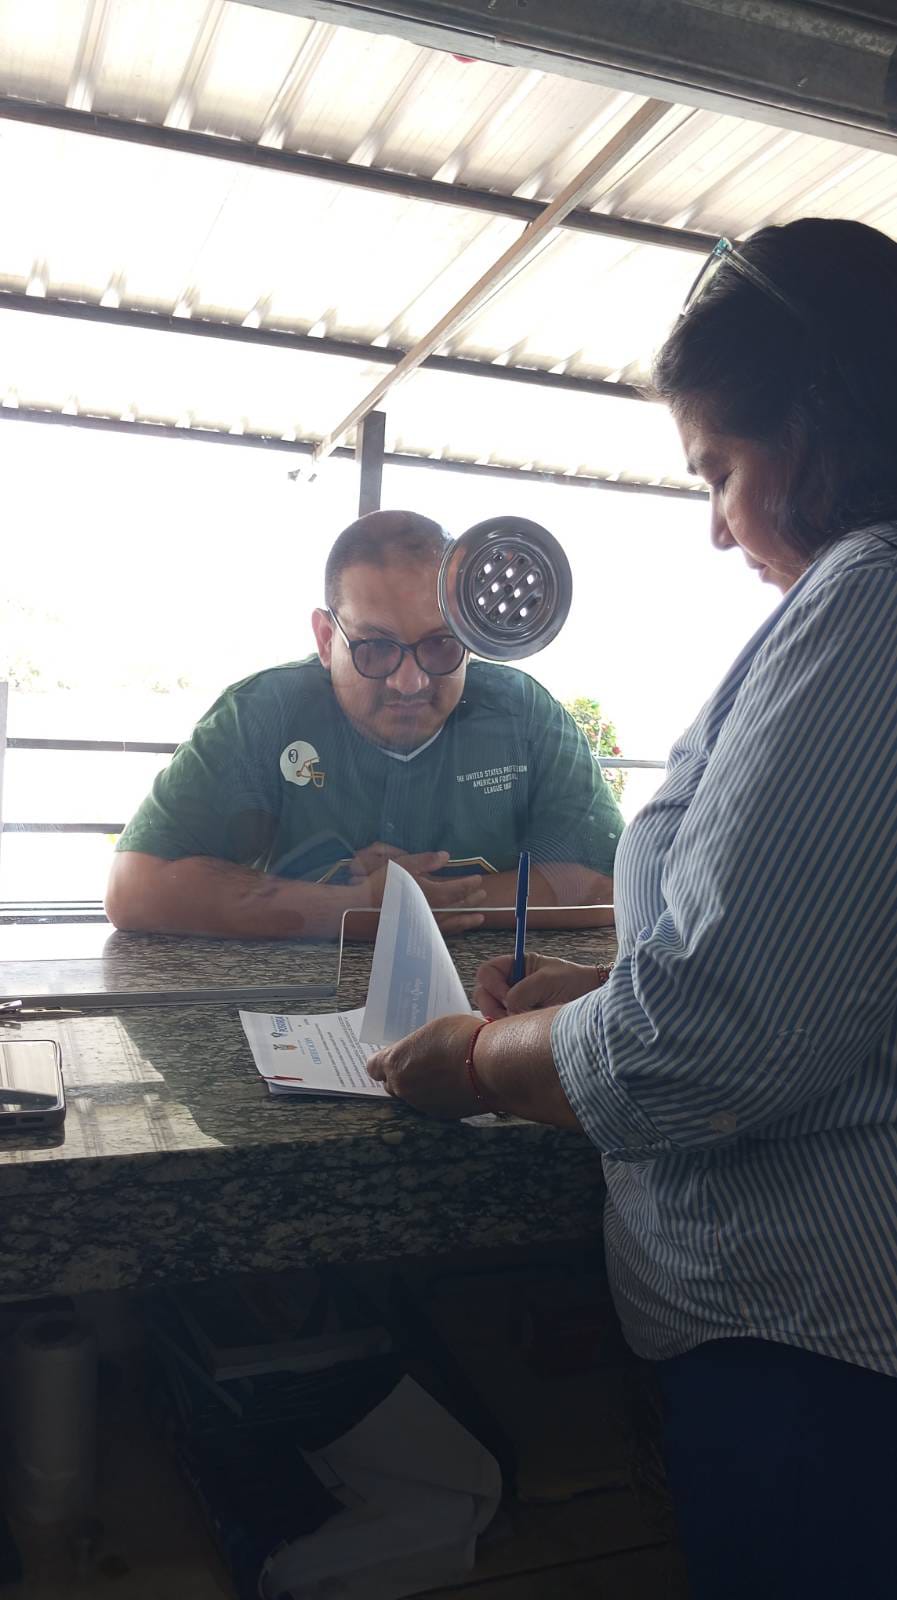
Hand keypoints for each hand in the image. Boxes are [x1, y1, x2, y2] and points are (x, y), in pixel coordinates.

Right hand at [346, 848, 485, 932]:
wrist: (359, 909)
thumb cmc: (379, 884)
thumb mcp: (402, 865)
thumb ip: (426, 861)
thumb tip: (446, 856)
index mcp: (432, 894)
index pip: (457, 889)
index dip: (469, 884)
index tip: (478, 879)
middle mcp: (433, 912)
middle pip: (458, 907)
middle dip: (472, 901)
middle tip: (483, 895)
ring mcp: (425, 925)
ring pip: (453, 923)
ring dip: (467, 920)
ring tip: (480, 918)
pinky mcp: (416, 934)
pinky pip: (441, 933)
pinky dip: (452, 930)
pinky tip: (456, 929)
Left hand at [367, 1014, 481, 1118]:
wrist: (491, 1065)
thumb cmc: (462, 1038)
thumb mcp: (432, 1030)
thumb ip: (416, 1045)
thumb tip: (416, 1051)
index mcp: (395, 1063)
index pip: (373, 1067)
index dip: (382, 1061)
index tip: (393, 1055)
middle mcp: (403, 1087)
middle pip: (391, 1084)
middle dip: (400, 1075)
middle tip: (417, 1062)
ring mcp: (421, 1104)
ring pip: (411, 1097)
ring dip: (419, 1087)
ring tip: (439, 1073)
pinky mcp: (441, 1115)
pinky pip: (431, 1105)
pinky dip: (437, 1097)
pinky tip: (453, 1084)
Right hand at [473, 952, 599, 1018]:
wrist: (593, 1005)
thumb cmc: (574, 983)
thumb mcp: (549, 980)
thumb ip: (524, 990)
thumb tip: (509, 1006)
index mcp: (516, 967)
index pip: (487, 972)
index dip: (492, 984)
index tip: (508, 995)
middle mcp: (510, 985)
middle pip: (482, 994)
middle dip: (493, 1006)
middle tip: (513, 1014)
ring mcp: (513, 1006)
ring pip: (490, 1014)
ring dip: (502, 1020)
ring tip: (525, 1020)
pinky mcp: (518, 1023)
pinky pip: (501, 1029)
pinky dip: (508, 1030)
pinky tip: (525, 1029)